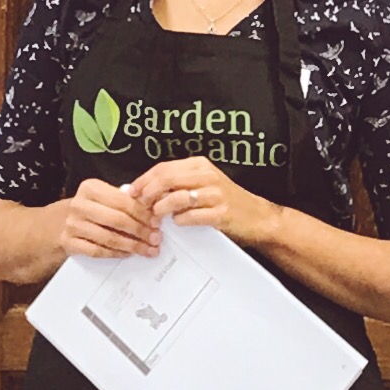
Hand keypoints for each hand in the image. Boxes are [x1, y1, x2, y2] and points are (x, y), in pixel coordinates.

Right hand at [56, 180, 159, 260]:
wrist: (60, 222)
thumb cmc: (91, 209)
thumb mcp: (104, 198)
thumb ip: (125, 201)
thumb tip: (154, 212)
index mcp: (90, 188)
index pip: (122, 201)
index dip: (143, 213)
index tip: (157, 223)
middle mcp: (79, 204)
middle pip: (117, 220)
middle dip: (140, 231)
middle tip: (155, 239)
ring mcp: (72, 224)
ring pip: (108, 237)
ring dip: (132, 245)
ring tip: (146, 249)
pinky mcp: (68, 241)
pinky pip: (97, 251)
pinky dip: (115, 253)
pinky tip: (128, 254)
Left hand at [130, 154, 288, 250]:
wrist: (258, 218)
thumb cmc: (227, 203)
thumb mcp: (203, 185)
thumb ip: (179, 184)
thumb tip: (146, 189)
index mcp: (200, 165)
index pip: (164, 168)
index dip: (144, 180)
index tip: (132, 191)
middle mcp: (207, 176)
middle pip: (166, 179)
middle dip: (147, 193)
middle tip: (139, 206)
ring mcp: (215, 194)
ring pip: (176, 197)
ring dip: (161, 209)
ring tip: (156, 218)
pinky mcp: (220, 213)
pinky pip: (191, 216)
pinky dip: (179, 220)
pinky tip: (177, 223)